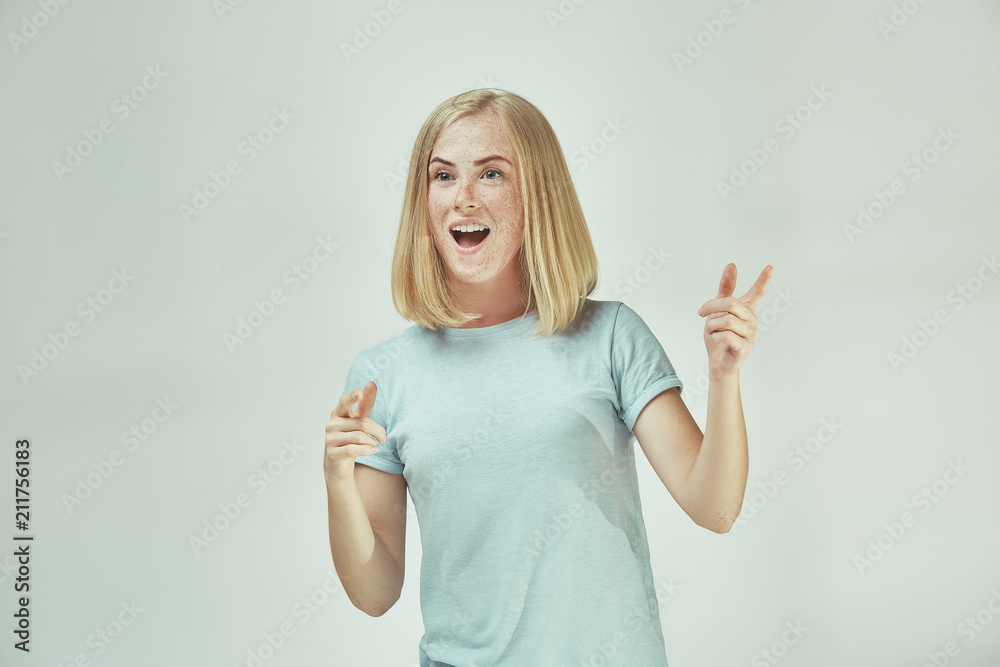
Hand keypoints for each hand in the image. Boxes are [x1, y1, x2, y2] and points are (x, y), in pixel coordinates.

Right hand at [324, 381, 386, 481]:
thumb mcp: (359, 418)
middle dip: (377, 430)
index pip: (344, 402)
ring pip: (359, 437)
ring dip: (372, 441)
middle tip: (383, 437)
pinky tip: (374, 450)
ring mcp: (330, 439)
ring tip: (375, 444)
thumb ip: (365, 402)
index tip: (359, 393)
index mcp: (338, 413)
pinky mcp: (333, 453)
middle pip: (361, 423)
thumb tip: (371, 383)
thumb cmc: (350, 436)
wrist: (338, 462)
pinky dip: (367, 450)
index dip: (352, 397)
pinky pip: (353, 449)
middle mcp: (332, 424)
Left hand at [696, 263, 772, 380]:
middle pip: (731, 304)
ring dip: (711, 325)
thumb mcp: (717, 310)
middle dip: (712, 307)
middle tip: (702, 312)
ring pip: (726, 320)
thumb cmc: (719, 335)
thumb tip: (732, 266)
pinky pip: (726, 335)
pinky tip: (717, 340)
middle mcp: (752, 320)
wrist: (717, 362)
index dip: (763, 280)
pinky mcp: (744, 348)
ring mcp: (750, 334)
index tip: (770, 267)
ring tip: (712, 331)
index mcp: (746, 309)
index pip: (757, 292)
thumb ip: (725, 290)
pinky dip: (715, 336)